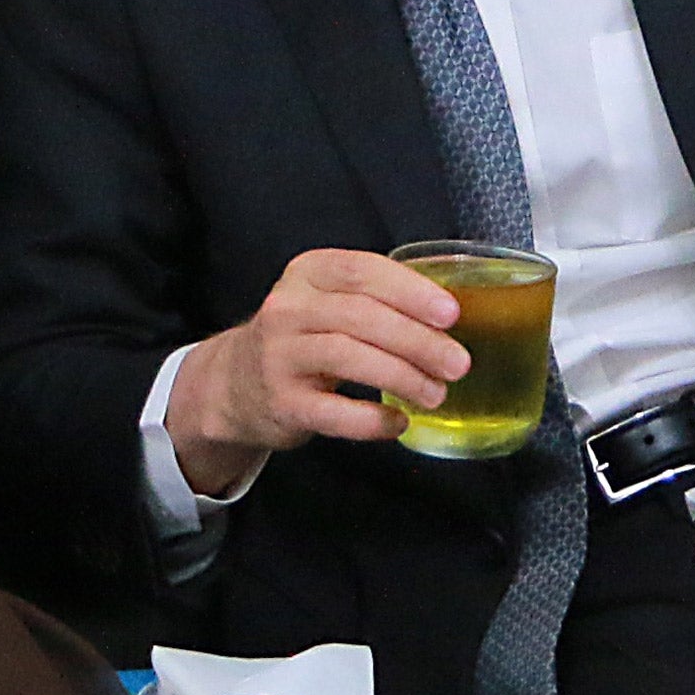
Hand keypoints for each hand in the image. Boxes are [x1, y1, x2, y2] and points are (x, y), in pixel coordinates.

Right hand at [165, 248, 467, 494]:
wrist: (237, 383)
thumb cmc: (302, 339)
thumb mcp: (326, 302)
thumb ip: (376, 300)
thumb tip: (450, 319)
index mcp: (307, 274)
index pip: (362, 271)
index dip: (410, 291)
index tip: (450, 314)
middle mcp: (287, 308)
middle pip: (361, 316)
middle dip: (418, 340)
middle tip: (457, 363)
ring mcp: (279, 356)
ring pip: (348, 358)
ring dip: (402, 376)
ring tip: (435, 393)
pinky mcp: (281, 402)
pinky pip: (334, 412)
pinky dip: (373, 420)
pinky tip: (398, 422)